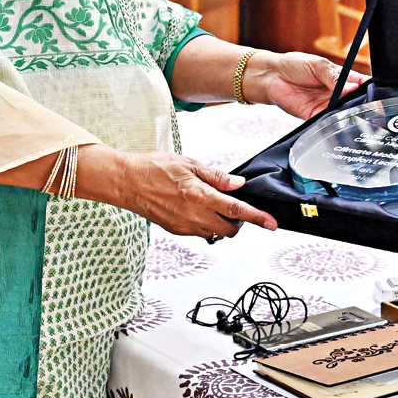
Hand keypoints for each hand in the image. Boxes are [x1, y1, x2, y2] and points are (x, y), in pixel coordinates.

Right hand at [111, 151, 276, 238]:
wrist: (126, 182)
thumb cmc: (153, 169)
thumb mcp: (189, 164)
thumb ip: (216, 177)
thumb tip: (238, 184)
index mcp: (201, 197)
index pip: (237, 211)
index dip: (258, 218)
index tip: (271, 224)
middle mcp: (194, 216)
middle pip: (230, 229)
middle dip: (239, 221)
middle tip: (235, 205)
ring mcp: (185, 227)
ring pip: (215, 233)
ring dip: (222, 223)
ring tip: (213, 204)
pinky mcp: (176, 231)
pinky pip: (200, 232)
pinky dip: (206, 223)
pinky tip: (197, 208)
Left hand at [245, 50, 366, 118]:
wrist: (271, 76)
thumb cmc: (294, 65)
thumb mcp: (318, 65)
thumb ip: (335, 78)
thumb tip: (351, 87)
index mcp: (341, 78)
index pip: (361, 85)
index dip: (371, 90)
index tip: (380, 96)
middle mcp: (337, 93)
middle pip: (355, 102)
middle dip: (363, 106)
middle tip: (372, 110)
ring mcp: (327, 106)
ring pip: (344, 114)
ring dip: (349, 116)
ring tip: (357, 116)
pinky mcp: (315, 117)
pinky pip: (328, 123)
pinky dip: (334, 123)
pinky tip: (339, 122)